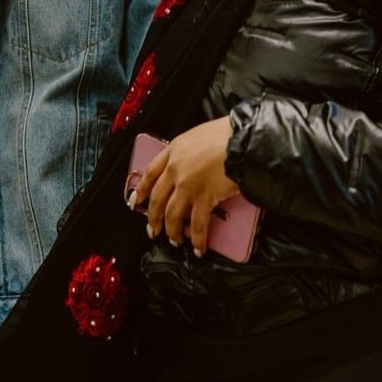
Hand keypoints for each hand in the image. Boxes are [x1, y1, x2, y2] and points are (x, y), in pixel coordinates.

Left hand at [129, 117, 238, 255]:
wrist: (243, 140)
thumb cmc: (227, 135)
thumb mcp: (199, 135)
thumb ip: (190, 152)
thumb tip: (192, 163)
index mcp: (174, 150)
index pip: (150, 173)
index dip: (141, 189)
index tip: (137, 201)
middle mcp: (176, 169)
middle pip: (157, 198)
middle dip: (153, 217)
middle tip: (153, 229)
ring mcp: (187, 185)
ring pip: (172, 214)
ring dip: (172, 231)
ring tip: (174, 241)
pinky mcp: (204, 198)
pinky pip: (197, 223)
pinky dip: (197, 238)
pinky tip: (197, 247)